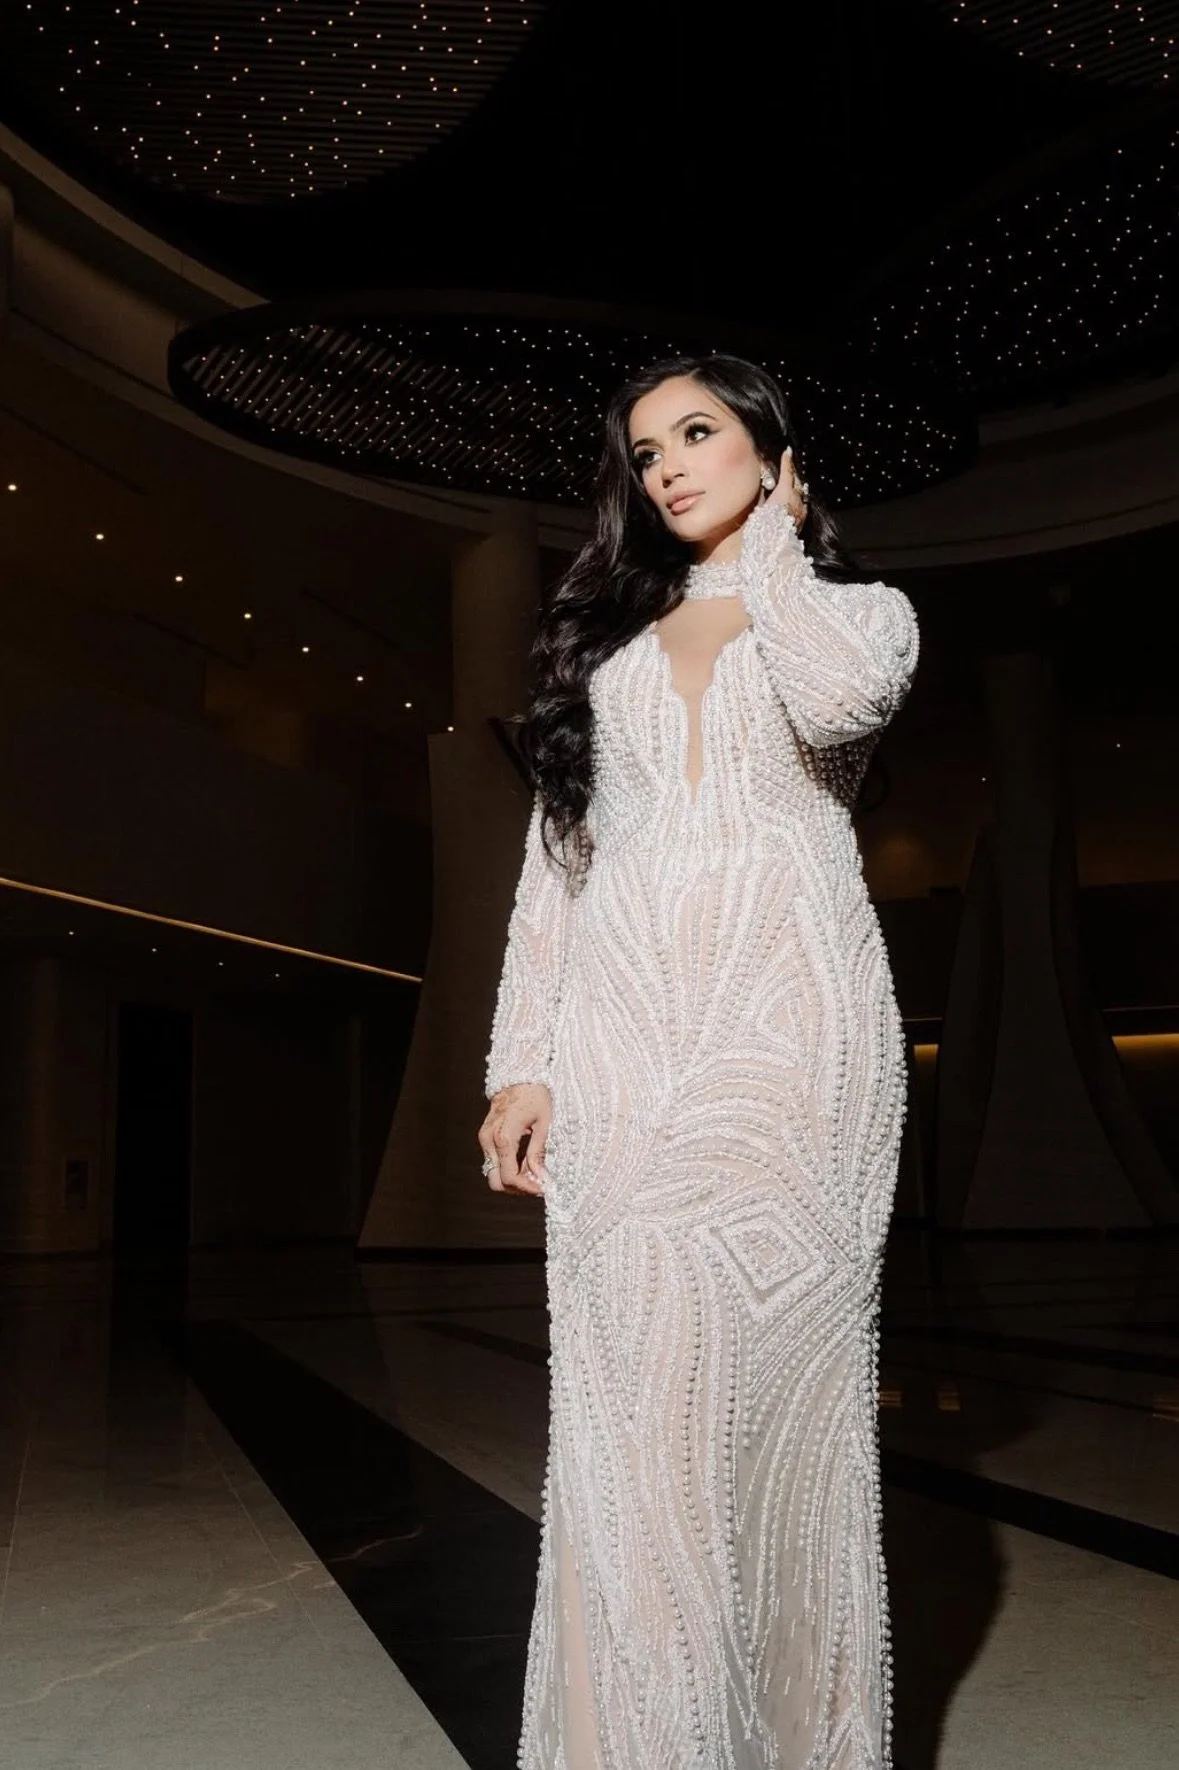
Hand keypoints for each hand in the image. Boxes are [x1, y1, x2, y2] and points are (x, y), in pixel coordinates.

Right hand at [479, 1082, 550, 1198]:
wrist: (519, 1075)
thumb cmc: (535, 1095)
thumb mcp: (544, 1123)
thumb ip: (538, 1152)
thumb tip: (541, 1177)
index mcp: (504, 1136)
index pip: (509, 1177)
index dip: (526, 1188)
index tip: (542, 1189)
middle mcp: (489, 1139)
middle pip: (496, 1180)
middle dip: (517, 1188)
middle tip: (537, 1185)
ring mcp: (485, 1138)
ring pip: (494, 1173)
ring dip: (513, 1179)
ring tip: (535, 1174)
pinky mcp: (486, 1137)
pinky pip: (494, 1161)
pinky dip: (509, 1168)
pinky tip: (526, 1165)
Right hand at [764, 446, 808, 529]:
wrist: (774, 548)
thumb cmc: (763, 528)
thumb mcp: (760, 507)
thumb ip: (763, 494)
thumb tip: (765, 483)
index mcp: (785, 493)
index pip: (787, 472)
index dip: (787, 461)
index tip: (787, 452)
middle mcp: (796, 499)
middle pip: (797, 481)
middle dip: (793, 472)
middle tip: (789, 466)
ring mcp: (801, 510)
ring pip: (801, 492)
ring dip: (797, 486)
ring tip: (793, 482)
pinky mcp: (802, 520)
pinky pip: (802, 503)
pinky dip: (798, 498)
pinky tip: (795, 500)